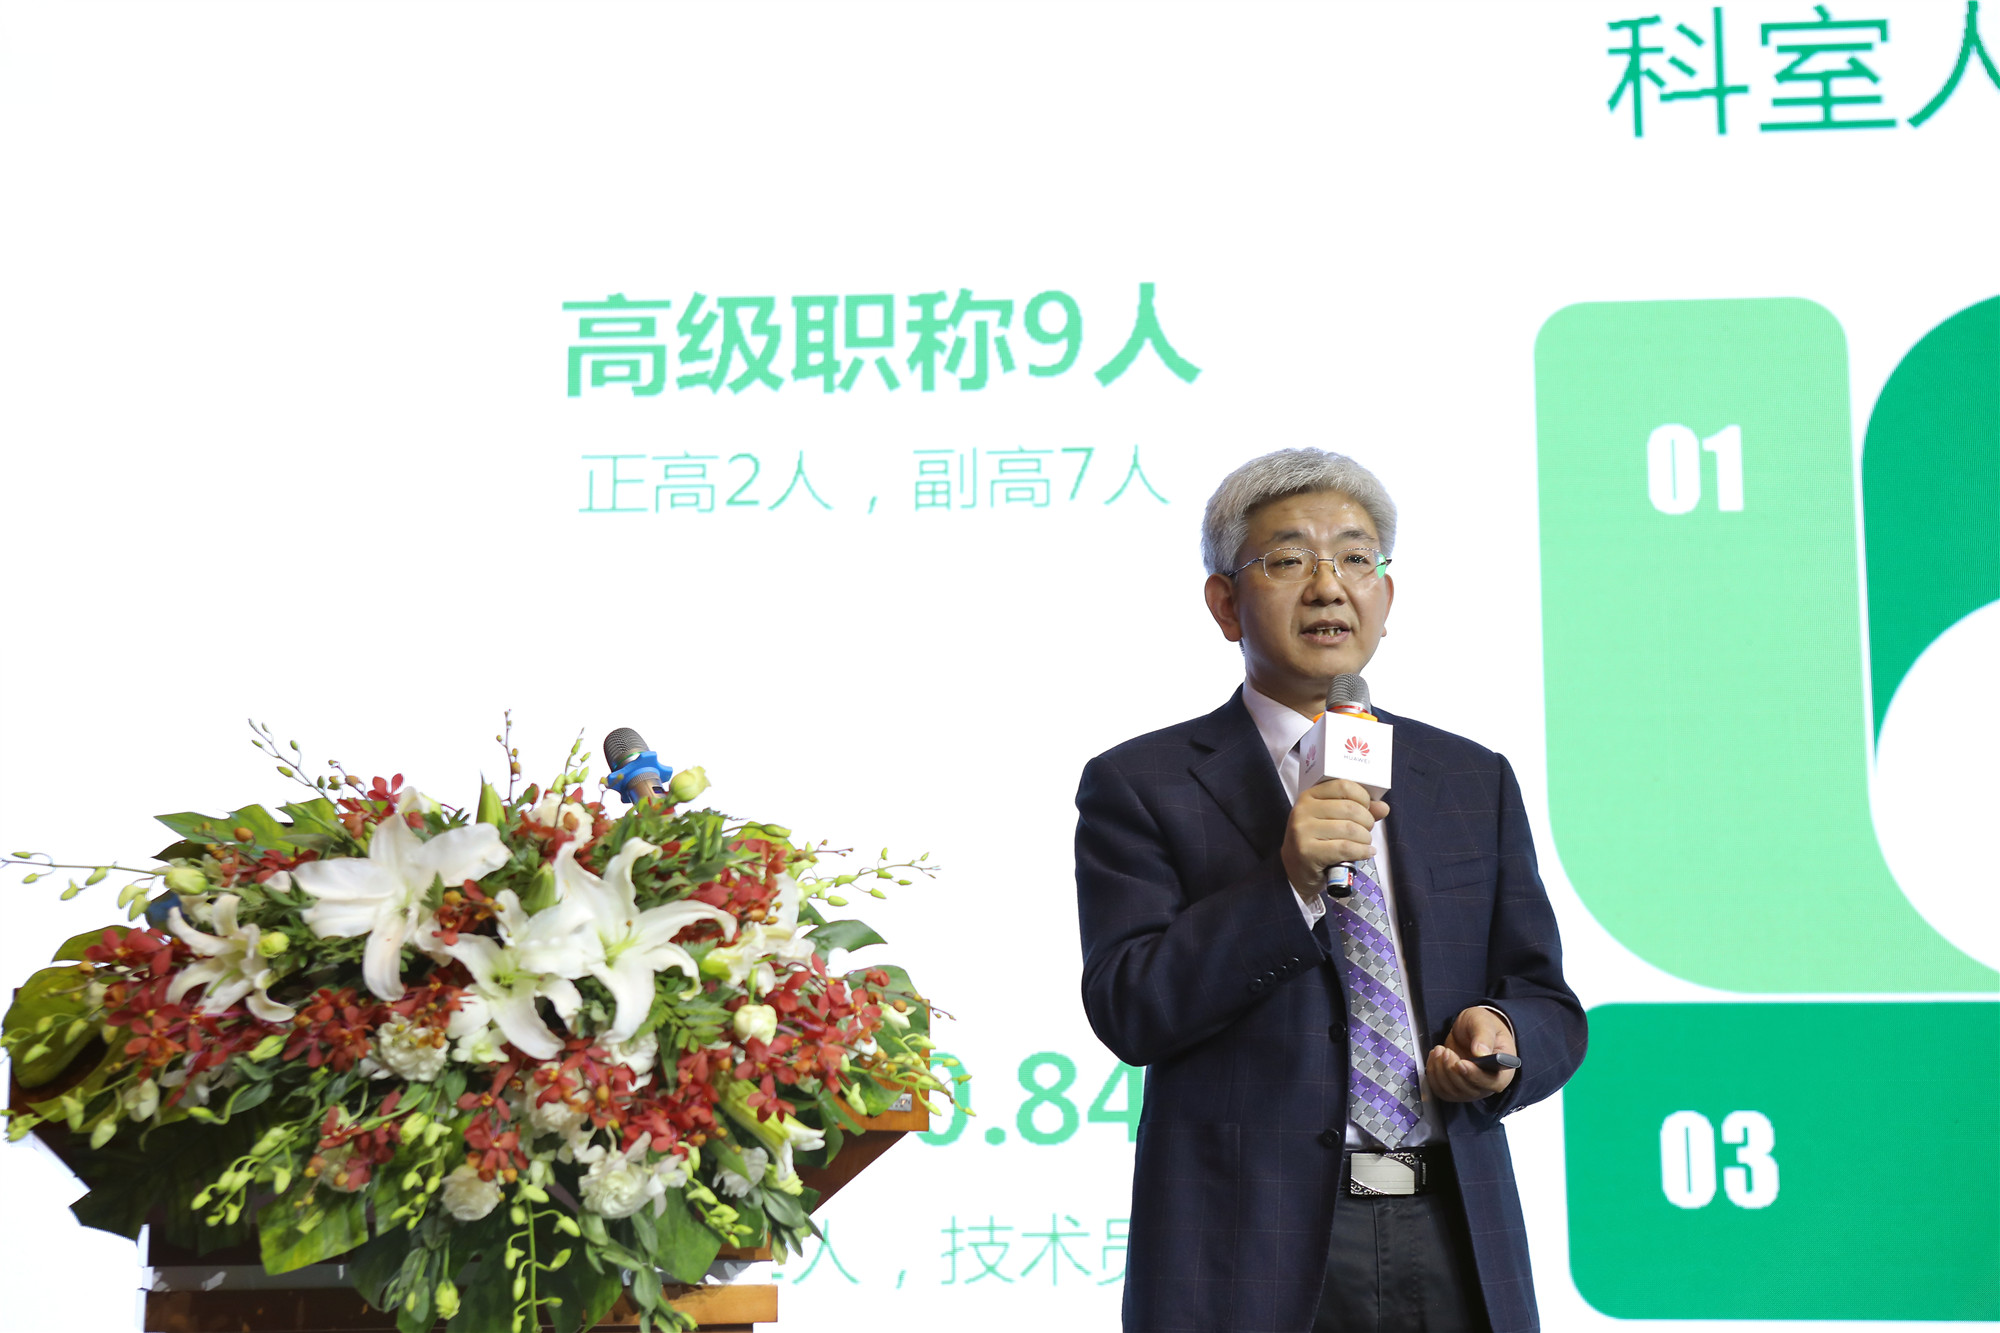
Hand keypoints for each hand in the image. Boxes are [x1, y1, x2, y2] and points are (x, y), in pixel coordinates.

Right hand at [1280, 778, 1389, 902]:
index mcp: (1309, 796)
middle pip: (1350, 808)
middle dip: (1367, 821)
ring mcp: (1303, 831)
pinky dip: (1362, 851)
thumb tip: (1383, 807)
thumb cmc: (1317, 843)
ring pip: (1350, 829)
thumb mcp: (1333, 821)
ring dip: (1365, 839)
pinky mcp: (1307, 851)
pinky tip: (1366, 853)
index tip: (1367, 808)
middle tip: (1366, 830)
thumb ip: (1359, 811)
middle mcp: (1303, 810)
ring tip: (1364, 844)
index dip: (1363, 797)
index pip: (1343, 786)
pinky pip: (1345, 848)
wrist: (1294, 871)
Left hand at [1426, 1007, 1516, 1101]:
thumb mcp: (1483, 1022)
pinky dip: (1433, 1073)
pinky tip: (1435, 1057)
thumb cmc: (1482, 1026)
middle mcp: (1487, 1084)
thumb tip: (1481, 1053)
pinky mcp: (1454, 1088)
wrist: (1469, 1029)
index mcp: (1502, 1071)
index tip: (1460, 1062)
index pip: (1491, 1083)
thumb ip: (1484, 1036)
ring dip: (1441, 1071)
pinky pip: (1440, 1089)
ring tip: (1440, 1050)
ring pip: (1452, 1091)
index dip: (1474, 1075)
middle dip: (1452, 1070)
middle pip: (1468, 1090)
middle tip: (1446, 1051)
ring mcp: (1470, 1088)